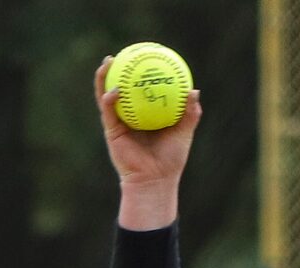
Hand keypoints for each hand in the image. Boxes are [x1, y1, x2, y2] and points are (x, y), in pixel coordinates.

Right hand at [95, 53, 202, 223]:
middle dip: (118, 69)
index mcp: (145, 116)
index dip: (140, 74)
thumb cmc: (171, 160)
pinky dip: (109, 99)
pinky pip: (108, 111)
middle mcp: (129, 118)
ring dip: (105, 78)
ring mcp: (118, 124)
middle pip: (121, 88)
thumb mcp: (183, 133)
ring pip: (108, 95)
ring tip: (108, 62)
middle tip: (123, 53)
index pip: (140, 91)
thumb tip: (195, 91)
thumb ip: (190, 113)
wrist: (156, 181)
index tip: (144, 57)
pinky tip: (114, 89)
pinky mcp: (112, 132)